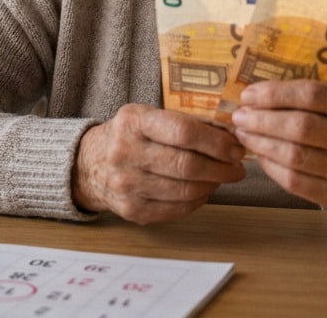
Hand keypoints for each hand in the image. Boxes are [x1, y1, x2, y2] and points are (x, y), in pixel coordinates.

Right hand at [72, 103, 245, 223]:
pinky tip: (203, 190)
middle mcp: (126, 153)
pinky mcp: (132, 210)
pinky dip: (197, 200)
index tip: (235, 146)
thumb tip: (230, 135)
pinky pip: (177, 209)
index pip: (183, 132)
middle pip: (187, 165)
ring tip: (222, 177)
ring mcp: (127, 185)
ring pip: (185, 191)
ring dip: (213, 185)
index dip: (216, 142)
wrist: (89, 165)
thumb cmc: (129, 136)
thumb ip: (185, 122)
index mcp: (133, 121)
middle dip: (221, 168)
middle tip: (237, 167)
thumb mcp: (148, 116)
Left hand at [230, 81, 326, 211]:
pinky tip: (260, 154)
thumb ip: (307, 95)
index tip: (248, 94)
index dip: (275, 94)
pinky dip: (270, 165)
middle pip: (301, 127)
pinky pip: (294, 180)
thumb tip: (253, 94)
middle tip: (239, 116)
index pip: (313, 94)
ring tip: (243, 134)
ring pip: (295, 155)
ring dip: (260, 143)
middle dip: (262, 120)